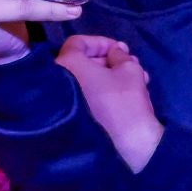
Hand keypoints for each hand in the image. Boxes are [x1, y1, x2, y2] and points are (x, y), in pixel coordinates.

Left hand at [57, 35, 162, 171]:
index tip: (120, 50)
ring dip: (108, 78)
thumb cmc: (125, 102)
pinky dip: (100, 94)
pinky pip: (83, 99)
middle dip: (108, 61)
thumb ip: (120, 55)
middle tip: (130, 65)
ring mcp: (61, 104)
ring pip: (84, 82)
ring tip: (135, 81)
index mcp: (66, 65)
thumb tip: (115, 50)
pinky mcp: (68, 122)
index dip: (101, 42)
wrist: (125, 147)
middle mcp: (56, 82)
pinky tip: (122, 98)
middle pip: (81, 63)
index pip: (78, 43)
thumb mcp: (129, 71)